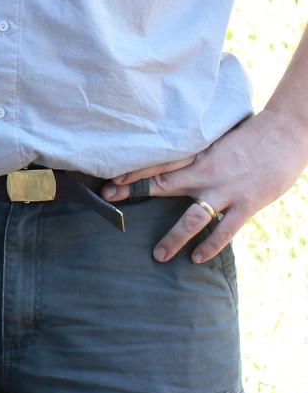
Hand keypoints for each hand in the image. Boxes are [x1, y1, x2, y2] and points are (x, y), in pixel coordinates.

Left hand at [101, 107, 306, 262]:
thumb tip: (179, 165)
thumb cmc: (250, 136)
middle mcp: (205, 172)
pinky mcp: (245, 204)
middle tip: (108, 204)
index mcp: (198, 154)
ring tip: (158, 255)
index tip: (110, 180)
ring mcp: (224, 190)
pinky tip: (196, 258)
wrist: (284, 134)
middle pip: (162, 185)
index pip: (158, 164)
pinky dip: (210, 246)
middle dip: (134, 193)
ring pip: (192, 217)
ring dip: (173, 237)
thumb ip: (198, 155)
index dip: (133, 173)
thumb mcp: (218, 141)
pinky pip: (224, 231)